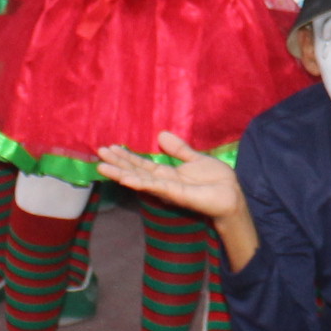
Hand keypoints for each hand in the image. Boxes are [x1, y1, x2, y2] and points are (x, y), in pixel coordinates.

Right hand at [95, 131, 243, 219]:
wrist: (232, 195)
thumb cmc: (217, 181)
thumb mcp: (195, 159)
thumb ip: (178, 150)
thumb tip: (161, 134)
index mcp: (168, 174)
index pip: (142, 165)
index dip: (127, 157)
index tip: (110, 147)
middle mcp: (163, 183)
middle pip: (136, 171)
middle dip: (117, 163)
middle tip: (99, 153)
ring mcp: (167, 189)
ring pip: (140, 179)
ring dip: (121, 173)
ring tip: (102, 166)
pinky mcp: (176, 194)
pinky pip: (155, 187)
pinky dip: (140, 182)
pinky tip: (125, 178)